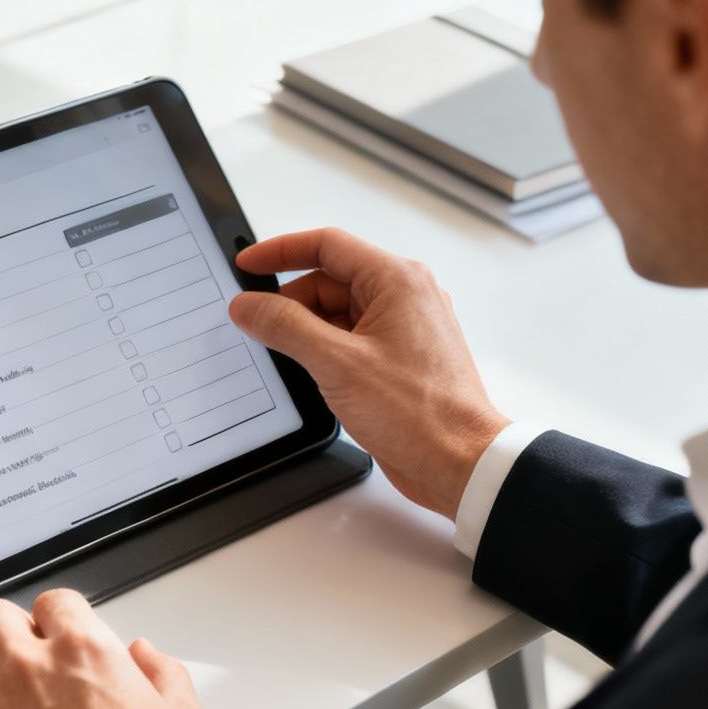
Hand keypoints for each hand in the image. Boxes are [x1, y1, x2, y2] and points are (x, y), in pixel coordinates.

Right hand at [229, 227, 510, 519]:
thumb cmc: (420, 414)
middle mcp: (406, 296)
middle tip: (256, 323)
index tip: (247, 266)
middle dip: (290, 301)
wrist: (460, 463)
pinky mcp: (401, 357)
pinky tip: (310, 371)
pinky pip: (353, 337)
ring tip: (283, 354)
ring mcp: (405, 328)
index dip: (280, 251)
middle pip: (330, 280)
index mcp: (397, 281)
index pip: (327, 245)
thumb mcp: (336, 363)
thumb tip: (249, 306)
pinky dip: (326, 348)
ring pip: (340, 312)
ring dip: (307, 329)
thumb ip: (285, 327)